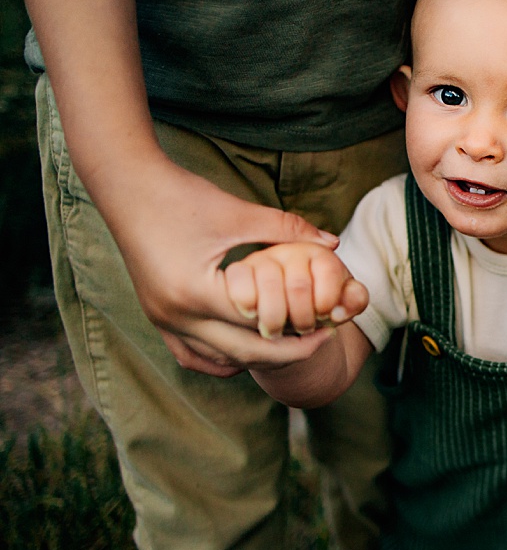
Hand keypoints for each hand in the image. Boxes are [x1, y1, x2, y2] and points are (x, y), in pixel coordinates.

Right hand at [113, 156, 359, 375]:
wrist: (130, 189)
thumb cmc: (185, 197)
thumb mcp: (240, 213)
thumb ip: (288, 229)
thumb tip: (333, 243)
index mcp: (196, 291)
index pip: (258, 324)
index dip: (299, 326)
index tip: (329, 324)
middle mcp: (176, 315)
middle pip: (242, 351)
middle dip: (286, 351)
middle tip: (321, 341)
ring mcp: (162, 321)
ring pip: (217, 359)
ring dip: (255, 356)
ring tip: (291, 342)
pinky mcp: (157, 317)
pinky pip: (193, 354)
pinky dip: (222, 357)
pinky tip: (247, 347)